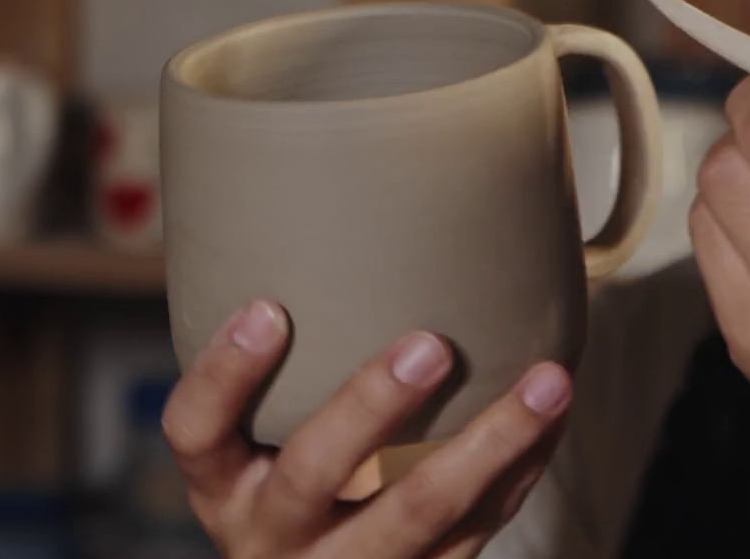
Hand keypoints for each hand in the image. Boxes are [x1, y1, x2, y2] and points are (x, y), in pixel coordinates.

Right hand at [162, 301, 570, 556]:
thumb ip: (278, 369)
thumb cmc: (290, 488)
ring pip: (419, 512)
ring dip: (491, 442)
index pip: (196, 432)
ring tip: (546, 381)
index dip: (225, 373)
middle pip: (312, 472)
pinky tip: (553, 416)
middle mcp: (274, 534)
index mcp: (223, 486)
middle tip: (430, 345)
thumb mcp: (252, 447)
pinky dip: (522, 468)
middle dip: (372, 406)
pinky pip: (477, 529)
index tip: (267, 308)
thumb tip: (331, 221)